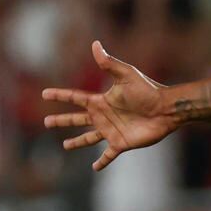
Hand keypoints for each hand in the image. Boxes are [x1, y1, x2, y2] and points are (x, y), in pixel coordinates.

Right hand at [41, 41, 176, 170]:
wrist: (165, 109)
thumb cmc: (147, 90)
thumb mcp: (126, 74)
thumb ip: (109, 63)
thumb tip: (95, 44)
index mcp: (101, 101)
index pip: (75, 98)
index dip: (60, 96)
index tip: (44, 94)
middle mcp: (103, 116)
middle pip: (76, 119)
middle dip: (61, 121)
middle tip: (46, 122)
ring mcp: (111, 130)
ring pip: (89, 138)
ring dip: (77, 142)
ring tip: (65, 146)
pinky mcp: (121, 143)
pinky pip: (108, 155)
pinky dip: (102, 162)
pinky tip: (95, 167)